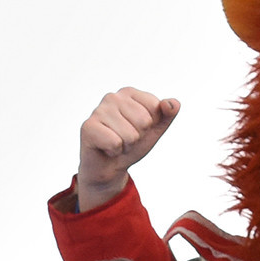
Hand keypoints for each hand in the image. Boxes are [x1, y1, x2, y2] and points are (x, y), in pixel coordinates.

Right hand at [75, 87, 179, 210]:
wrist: (109, 167)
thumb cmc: (131, 145)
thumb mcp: (155, 129)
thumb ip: (167, 114)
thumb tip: (172, 104)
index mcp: (129, 93)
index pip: (155, 107)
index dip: (150, 125)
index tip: (137, 129)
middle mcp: (112, 97)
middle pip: (144, 121)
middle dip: (138, 137)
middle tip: (125, 140)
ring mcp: (98, 110)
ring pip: (131, 135)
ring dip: (126, 146)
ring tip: (116, 144)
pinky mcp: (88, 127)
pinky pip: (115, 143)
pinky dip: (114, 152)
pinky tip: (106, 149)